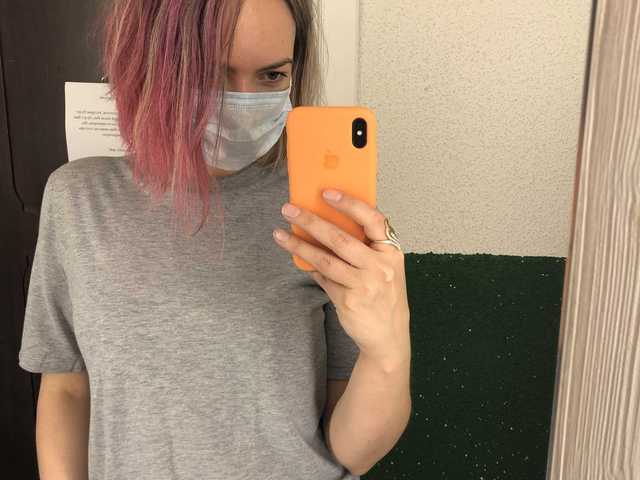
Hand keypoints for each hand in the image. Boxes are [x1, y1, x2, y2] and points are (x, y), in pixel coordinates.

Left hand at [273, 189, 410, 366]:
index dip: (350, 204)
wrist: (389, 337)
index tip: (327, 193)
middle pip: (340, 238)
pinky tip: (299, 259)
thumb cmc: (384, 296)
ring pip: (325, 259)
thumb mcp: (384, 268)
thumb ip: (365, 249)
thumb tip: (326, 228)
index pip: (373, 220)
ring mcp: (364, 285)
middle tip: (289, 209)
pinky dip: (311, 268)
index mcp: (391, 252)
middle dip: (311, 221)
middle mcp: (379, 267)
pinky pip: (324, 279)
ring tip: (280, 234)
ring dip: (299, 245)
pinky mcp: (349, 301)